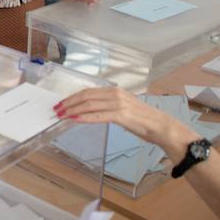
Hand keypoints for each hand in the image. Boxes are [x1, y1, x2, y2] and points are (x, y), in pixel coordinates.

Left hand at [55, 87, 199, 158]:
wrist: (163, 127)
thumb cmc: (144, 121)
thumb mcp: (124, 109)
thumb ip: (109, 107)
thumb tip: (92, 110)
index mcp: (116, 91)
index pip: (89, 91)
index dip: (73, 97)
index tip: (62, 103)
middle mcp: (116, 94)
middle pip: (86, 96)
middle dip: (69, 102)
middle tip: (57, 109)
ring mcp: (119, 103)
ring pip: (89, 104)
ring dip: (72, 110)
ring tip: (61, 115)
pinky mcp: (122, 115)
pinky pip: (98, 115)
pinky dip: (84, 117)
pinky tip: (74, 119)